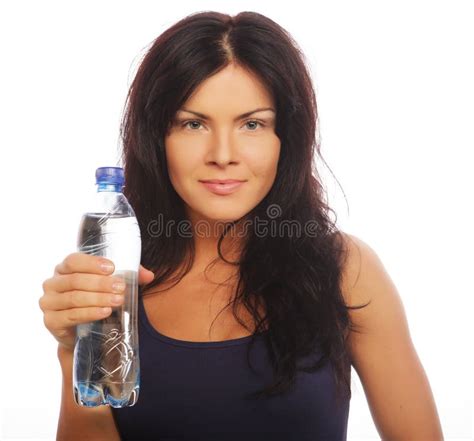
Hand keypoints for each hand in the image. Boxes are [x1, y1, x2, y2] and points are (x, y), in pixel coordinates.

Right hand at [39, 252, 154, 351]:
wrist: (84, 332)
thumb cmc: (97, 299)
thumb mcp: (112, 284)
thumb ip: (131, 276)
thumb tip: (149, 276)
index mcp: (65, 268)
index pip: (73, 260)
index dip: (92, 263)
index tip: (112, 268)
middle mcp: (53, 283)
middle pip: (76, 280)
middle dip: (101, 283)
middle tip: (121, 288)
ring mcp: (49, 303)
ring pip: (74, 298)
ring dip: (98, 298)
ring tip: (118, 300)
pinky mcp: (51, 321)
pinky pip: (70, 316)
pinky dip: (89, 313)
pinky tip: (105, 312)